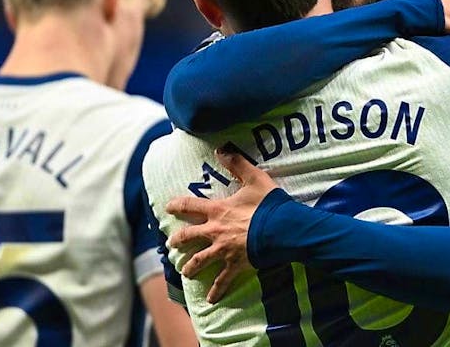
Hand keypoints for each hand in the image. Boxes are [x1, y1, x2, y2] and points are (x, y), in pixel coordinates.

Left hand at [164, 149, 277, 302]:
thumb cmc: (269, 204)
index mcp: (218, 210)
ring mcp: (224, 250)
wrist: (281, 229)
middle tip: (171, 243)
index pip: (190, 206)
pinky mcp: (236, 264)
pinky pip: (223, 280)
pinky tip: (211, 300)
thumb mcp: (254, 179)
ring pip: (200, 261)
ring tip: (185, 272)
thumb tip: (221, 149)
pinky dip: (217, 290)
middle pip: (189, 237)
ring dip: (191, 267)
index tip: (168, 207)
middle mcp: (215, 231)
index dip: (177, 205)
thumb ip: (237, 164)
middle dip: (178, 240)